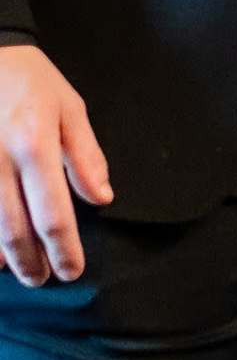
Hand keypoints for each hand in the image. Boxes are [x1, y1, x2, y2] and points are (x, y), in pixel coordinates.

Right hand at [0, 44, 107, 285]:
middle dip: (29, 261)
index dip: (63, 249)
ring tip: (12, 271)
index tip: (71, 271)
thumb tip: (101, 199)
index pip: (52, 213)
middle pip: (12, 228)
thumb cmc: (29, 80)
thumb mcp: (69, 108)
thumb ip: (85, 156)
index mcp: (35, 145)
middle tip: (42, 280)